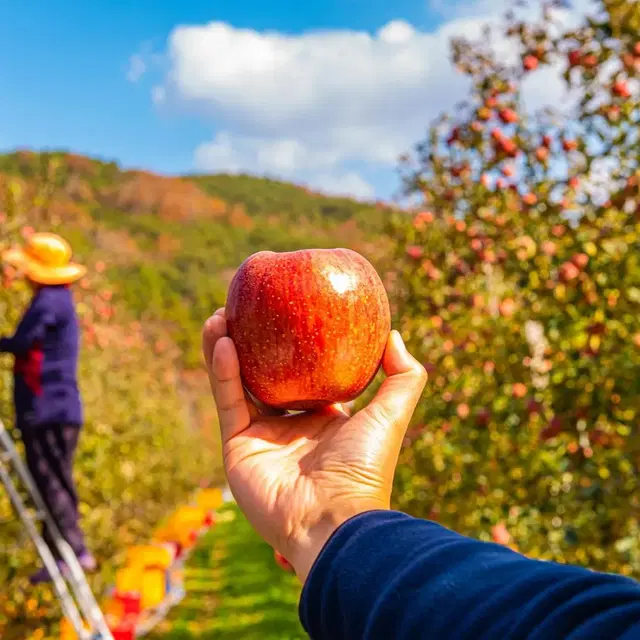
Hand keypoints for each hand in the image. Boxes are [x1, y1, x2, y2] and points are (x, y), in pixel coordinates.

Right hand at [203, 308, 426, 582]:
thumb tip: (394, 333)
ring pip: (238, 382)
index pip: (303, 373)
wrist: (333, 520)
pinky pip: (229, 400)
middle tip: (246, 306)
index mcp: (323, 418)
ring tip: (222, 314)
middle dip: (253, 341)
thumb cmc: (365, 468)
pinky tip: (223, 339)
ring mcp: (261, 436)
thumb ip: (403, 376)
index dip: (293, 343)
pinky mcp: (237, 447)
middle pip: (265, 373)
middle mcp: (290, 425)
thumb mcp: (391, 414)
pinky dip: (223, 371)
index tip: (286, 310)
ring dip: (226, 348)